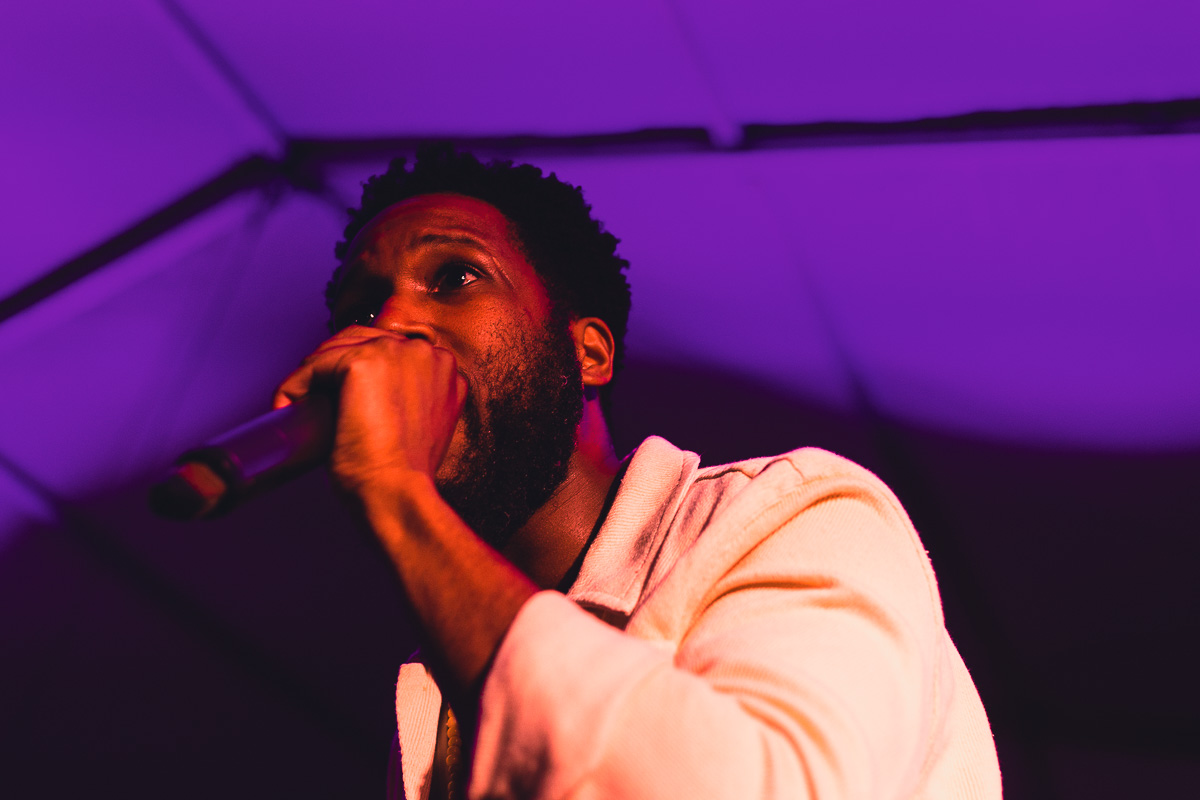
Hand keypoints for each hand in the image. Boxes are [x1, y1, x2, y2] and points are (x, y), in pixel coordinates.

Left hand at [273, 326, 468, 499]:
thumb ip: (407, 402)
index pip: (390, 350)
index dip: (359, 370)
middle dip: (332, 365)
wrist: (398, 493)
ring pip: (336, 349)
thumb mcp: (420, 428)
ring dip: (312, 375)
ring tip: (298, 406)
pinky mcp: (363, 361)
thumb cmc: (405, 475)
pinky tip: (287, 407)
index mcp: (445, 369)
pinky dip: (294, 385)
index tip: (337, 396)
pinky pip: (314, 365)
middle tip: (312, 400)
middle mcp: (427, 353)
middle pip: (363, 339)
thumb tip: (368, 399)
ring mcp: (396, 353)